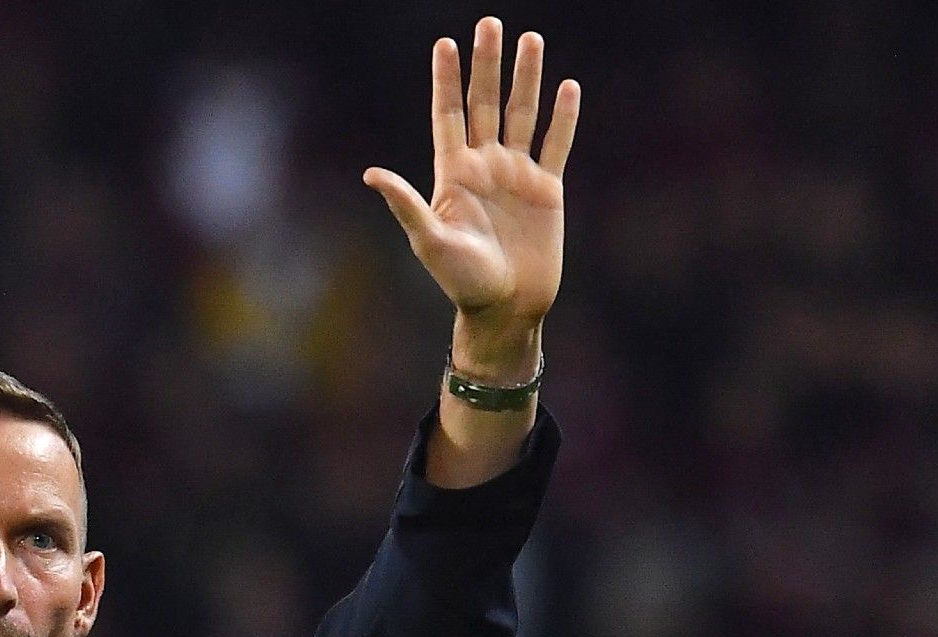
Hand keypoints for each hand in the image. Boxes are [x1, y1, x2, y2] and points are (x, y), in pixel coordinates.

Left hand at [363, 17, 577, 324]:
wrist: (505, 307)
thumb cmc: (462, 280)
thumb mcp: (429, 241)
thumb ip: (406, 204)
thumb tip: (370, 174)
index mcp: (452, 174)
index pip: (448, 115)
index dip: (446, 80)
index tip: (444, 43)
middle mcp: (484, 166)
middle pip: (485, 104)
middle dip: (487, 64)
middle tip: (490, 23)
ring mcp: (516, 175)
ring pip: (521, 114)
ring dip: (526, 78)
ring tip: (530, 39)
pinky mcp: (546, 190)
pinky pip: (556, 145)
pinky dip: (563, 118)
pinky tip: (567, 87)